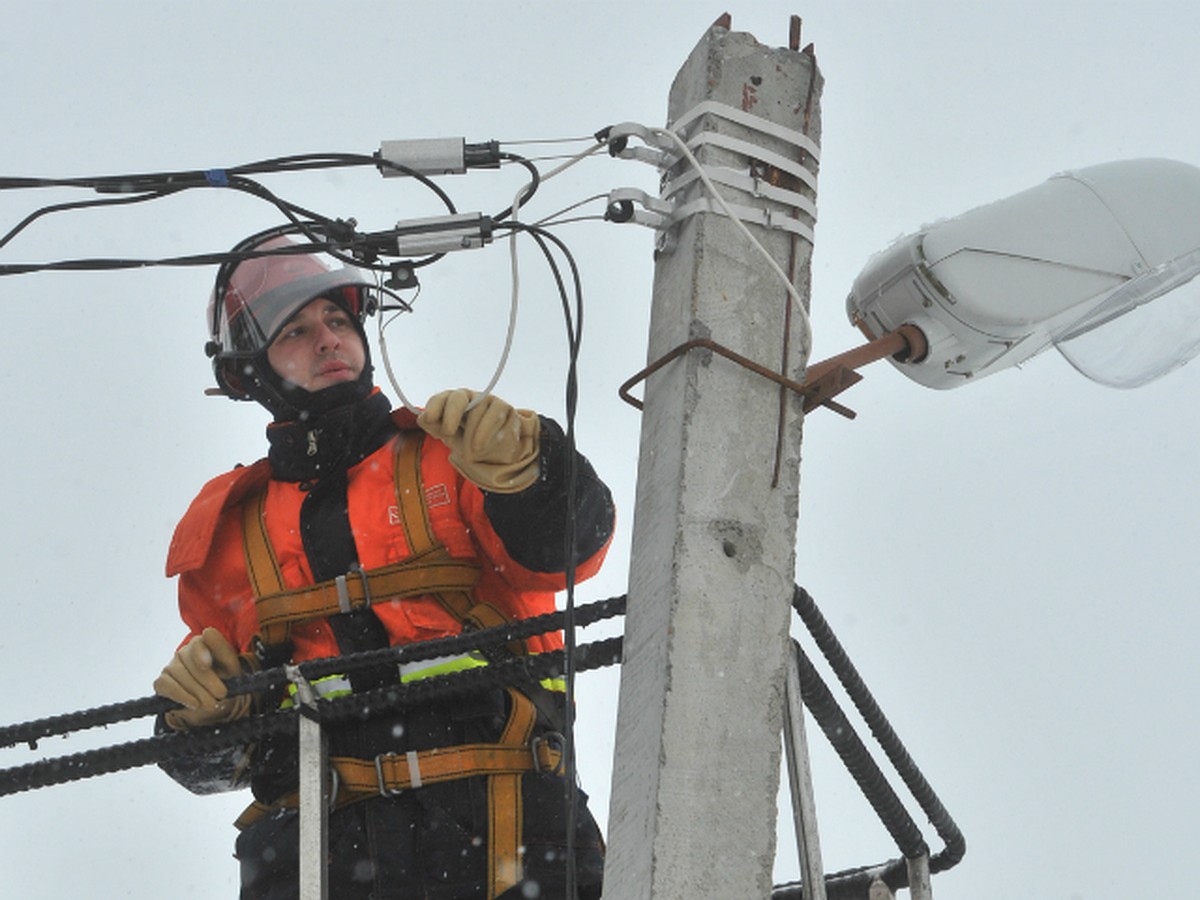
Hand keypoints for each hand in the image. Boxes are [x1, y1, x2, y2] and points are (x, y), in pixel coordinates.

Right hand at [154, 627, 250, 730]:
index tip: (206, 666)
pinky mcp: (161, 682)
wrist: (213, 699)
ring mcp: (171, 666)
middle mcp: (184, 651)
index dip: (201, 653)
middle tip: (221, 695)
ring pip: (180, 675)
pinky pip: (167, 686)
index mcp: (201, 643)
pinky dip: (182, 696)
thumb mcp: (230, 666)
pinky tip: (195, 704)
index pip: (197, 643)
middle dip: (207, 680)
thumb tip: (207, 632)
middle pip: (190, 662)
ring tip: (212, 703)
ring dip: (198, 691)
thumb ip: (222, 649)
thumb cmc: (224, 678)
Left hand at [418, 389, 539, 492]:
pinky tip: (478, 446)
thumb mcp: (450, 437)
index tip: (428, 419)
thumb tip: (421, 418)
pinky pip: (493, 416)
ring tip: (470, 451)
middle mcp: (469, 397)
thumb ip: (435, 427)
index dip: (433, 406)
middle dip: (451, 414)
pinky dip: (484, 433)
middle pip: (458, 397)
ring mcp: (487, 400)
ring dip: (470, 434)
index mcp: (450, 402)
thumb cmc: (469, 440)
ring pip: (476, 411)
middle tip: (447, 432)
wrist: (497, 450)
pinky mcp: (503, 407)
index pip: (440, 398)